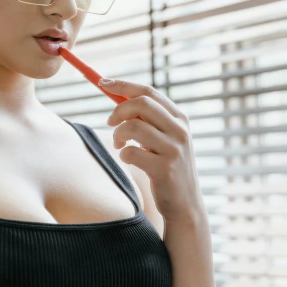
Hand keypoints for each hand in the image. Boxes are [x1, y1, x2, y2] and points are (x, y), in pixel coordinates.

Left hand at [99, 78, 204, 223]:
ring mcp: (174, 149)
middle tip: (109, 123)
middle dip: (118, 110)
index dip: (123, 85)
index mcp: (180, 118)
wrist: (185, 203)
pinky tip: (129, 160)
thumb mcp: (164, 138)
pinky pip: (131, 152)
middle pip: (141, 103)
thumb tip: (118, 96)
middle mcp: (180, 130)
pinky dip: (123, 154)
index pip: (148, 92)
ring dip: (118, 135)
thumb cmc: (167, 166)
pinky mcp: (165, 168)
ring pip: (133, 126)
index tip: (102, 82)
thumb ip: (148, 119)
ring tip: (119, 145)